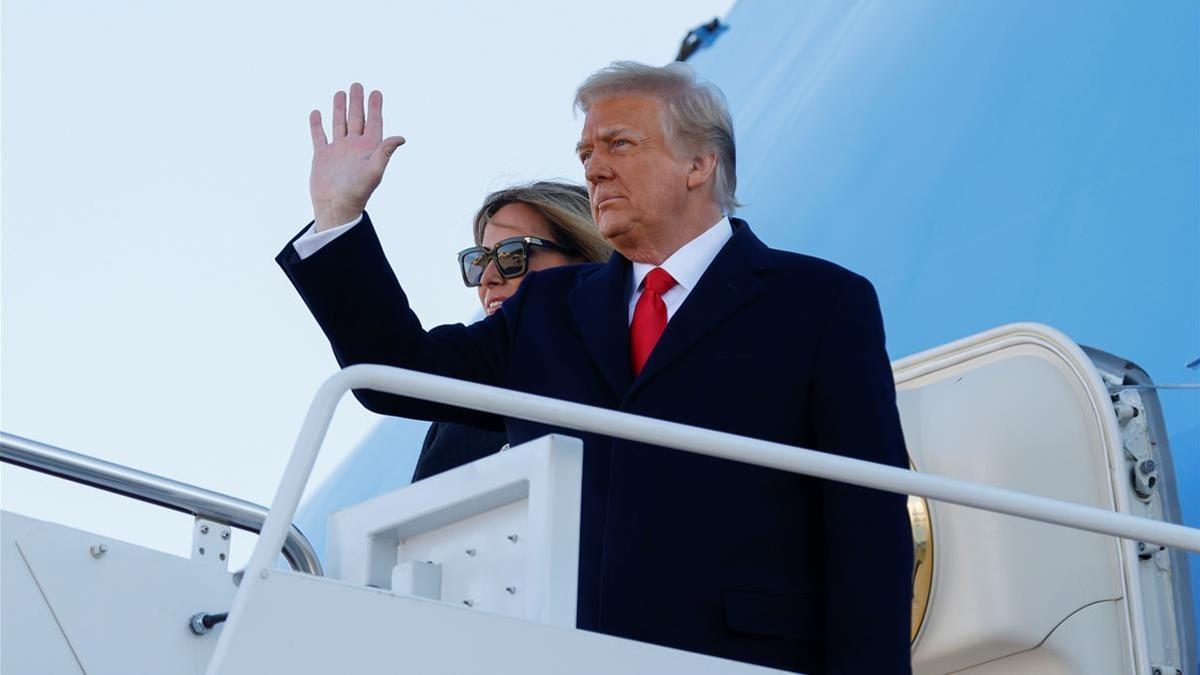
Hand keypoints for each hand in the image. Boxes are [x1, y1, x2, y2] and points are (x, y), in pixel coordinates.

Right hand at [309, 83, 405, 230]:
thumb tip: (401, 137)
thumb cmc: (358, 191)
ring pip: (339, 124)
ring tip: (340, 93)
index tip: (376, 92)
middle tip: (357, 85)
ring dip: (340, 109)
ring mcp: (338, 151)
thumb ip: (385, 152)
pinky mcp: (322, 156)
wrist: (336, 207)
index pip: (374, 123)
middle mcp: (354, 147)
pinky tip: (316, 113)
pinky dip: (317, 125)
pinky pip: (319, 136)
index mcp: (369, 149)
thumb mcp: (374, 170)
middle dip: (357, 102)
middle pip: (357, 119)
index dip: (375, 108)